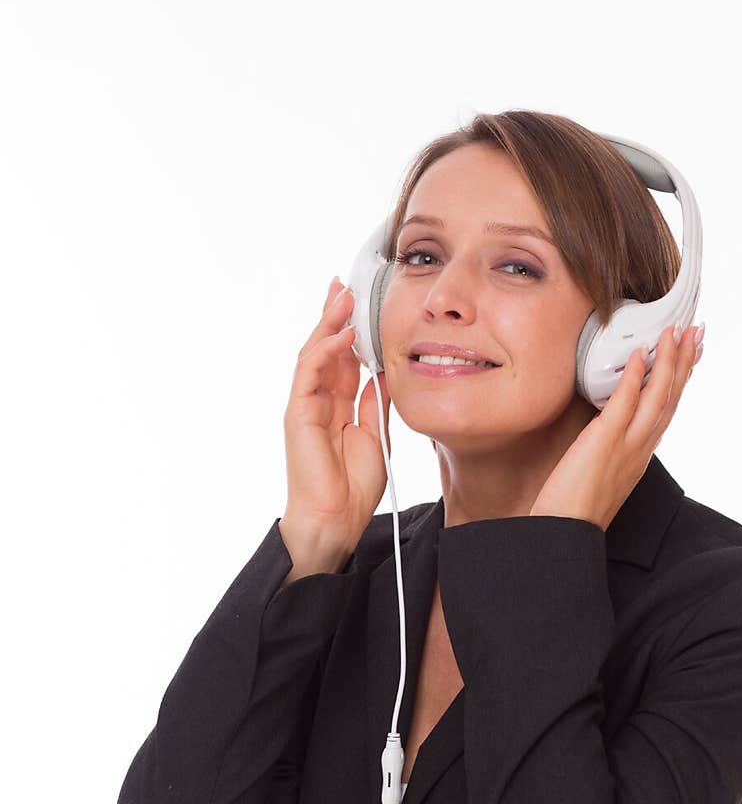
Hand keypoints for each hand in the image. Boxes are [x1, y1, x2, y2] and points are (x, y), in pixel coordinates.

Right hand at [281, 274, 392, 558]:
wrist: (336, 518)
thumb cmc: (353, 486)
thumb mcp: (376, 435)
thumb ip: (376, 403)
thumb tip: (382, 372)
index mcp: (338, 406)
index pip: (342, 358)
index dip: (350, 330)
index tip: (358, 303)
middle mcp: (318, 401)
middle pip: (324, 348)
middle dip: (334, 316)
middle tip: (344, 285)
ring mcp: (305, 406)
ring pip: (313, 354)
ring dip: (328, 324)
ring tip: (342, 296)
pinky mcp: (298, 414)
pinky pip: (309, 374)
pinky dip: (325, 352)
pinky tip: (341, 335)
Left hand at [529, 323, 703, 528]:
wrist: (565, 534)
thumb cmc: (574, 509)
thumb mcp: (601, 474)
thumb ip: (610, 449)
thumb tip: (605, 429)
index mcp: (641, 454)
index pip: (667, 410)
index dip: (681, 379)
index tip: (691, 354)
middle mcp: (641, 448)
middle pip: (671, 397)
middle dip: (685, 362)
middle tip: (696, 331)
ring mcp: (627, 444)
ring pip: (657, 396)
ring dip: (669, 361)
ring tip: (675, 332)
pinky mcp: (606, 442)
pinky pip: (625, 402)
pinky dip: (635, 376)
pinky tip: (640, 353)